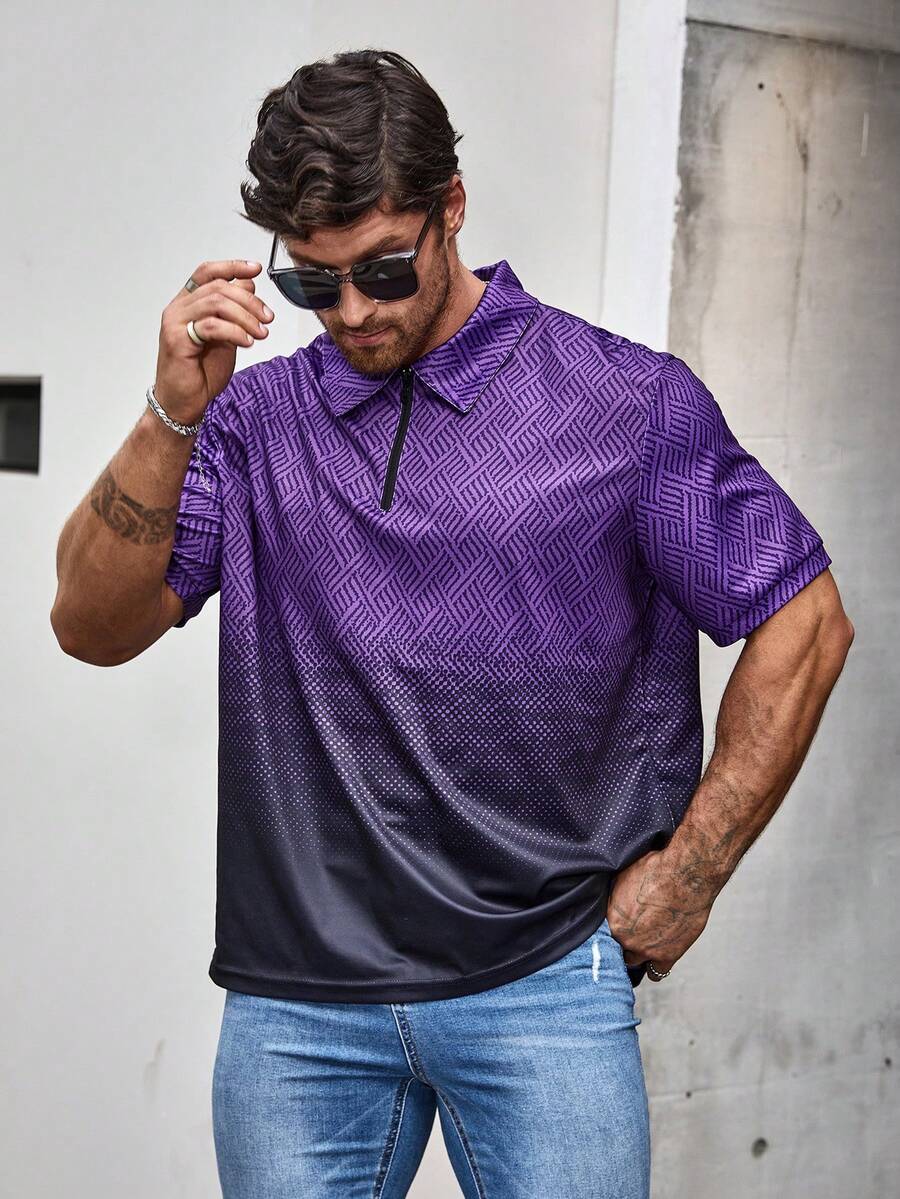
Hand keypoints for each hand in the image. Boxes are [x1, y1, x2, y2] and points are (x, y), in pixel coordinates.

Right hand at [153, 259, 274, 425]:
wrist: (186, 402)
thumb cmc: (201, 373)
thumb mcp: (226, 336)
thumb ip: (234, 313)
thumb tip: (248, 285)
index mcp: (188, 304)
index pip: (208, 273)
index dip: (232, 266)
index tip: (256, 269)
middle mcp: (179, 308)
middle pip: (218, 288)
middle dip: (249, 301)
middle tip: (267, 318)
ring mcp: (175, 322)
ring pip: (216, 304)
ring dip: (246, 317)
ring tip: (260, 334)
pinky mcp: (177, 339)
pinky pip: (211, 326)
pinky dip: (235, 332)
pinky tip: (247, 342)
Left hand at [607, 848, 712, 978]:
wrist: (686, 875)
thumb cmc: (656, 869)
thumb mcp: (622, 877)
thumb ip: (613, 898)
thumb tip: (608, 902)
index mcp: (611, 919)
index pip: (601, 935)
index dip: (610, 929)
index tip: (617, 926)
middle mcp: (625, 938)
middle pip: (617, 948)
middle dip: (623, 940)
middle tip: (631, 931)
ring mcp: (646, 949)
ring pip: (634, 961)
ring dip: (638, 953)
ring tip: (644, 942)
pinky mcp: (667, 955)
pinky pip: (656, 973)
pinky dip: (656, 965)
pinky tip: (657, 956)